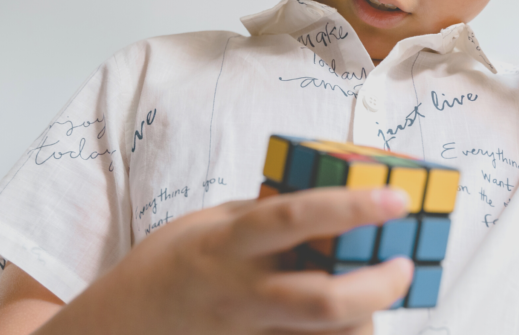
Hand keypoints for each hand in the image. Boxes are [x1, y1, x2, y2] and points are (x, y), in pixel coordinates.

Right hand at [110, 187, 413, 334]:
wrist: (114, 329)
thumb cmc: (166, 267)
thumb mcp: (208, 223)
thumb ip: (263, 213)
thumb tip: (322, 195)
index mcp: (227, 244)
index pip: (293, 218)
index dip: (350, 207)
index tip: (396, 198)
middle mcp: (239, 294)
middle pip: (322, 302)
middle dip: (377, 286)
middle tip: (404, 266)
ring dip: (364, 320)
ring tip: (374, 293)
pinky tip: (347, 321)